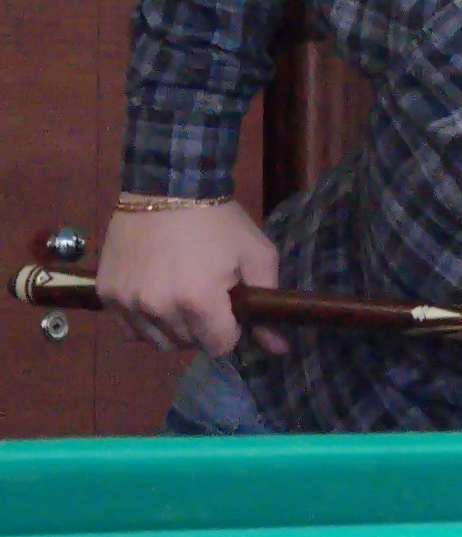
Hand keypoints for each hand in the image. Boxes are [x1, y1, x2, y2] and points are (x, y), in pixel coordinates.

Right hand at [94, 203, 284, 357]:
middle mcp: (159, 308)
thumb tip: (279, 349)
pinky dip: (144, 322)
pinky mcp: (107, 294)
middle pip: (188, 344)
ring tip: (181, 298)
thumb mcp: (256, 254)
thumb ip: (266, 302)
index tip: (230, 309)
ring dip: (173, 329)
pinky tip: (156, 298)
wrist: (168, 187)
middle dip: (203, 328)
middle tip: (207, 298)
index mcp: (199, 300)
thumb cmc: (219, 221)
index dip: (230, 331)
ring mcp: (128, 302)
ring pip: (156, 342)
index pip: (219, 347)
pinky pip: (129, 329)